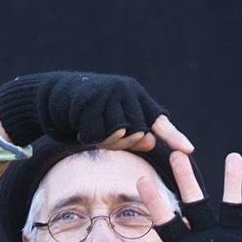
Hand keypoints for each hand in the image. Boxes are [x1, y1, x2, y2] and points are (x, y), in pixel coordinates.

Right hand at [0, 71, 192, 152]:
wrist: (52, 94)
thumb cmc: (86, 114)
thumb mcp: (112, 125)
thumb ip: (133, 134)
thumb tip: (150, 141)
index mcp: (136, 97)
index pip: (159, 121)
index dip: (174, 136)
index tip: (189, 151)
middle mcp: (126, 90)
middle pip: (137, 133)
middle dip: (123, 144)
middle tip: (105, 138)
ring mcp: (109, 92)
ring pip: (117, 134)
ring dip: (103, 140)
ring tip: (91, 128)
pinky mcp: (90, 98)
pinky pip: (96, 134)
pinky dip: (86, 136)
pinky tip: (79, 125)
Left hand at [124, 152, 241, 241]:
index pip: (166, 222)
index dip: (155, 203)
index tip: (141, 181)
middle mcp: (206, 237)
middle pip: (196, 203)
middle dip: (188, 180)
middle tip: (177, 155)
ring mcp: (231, 238)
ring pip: (231, 203)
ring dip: (233, 182)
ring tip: (234, 157)